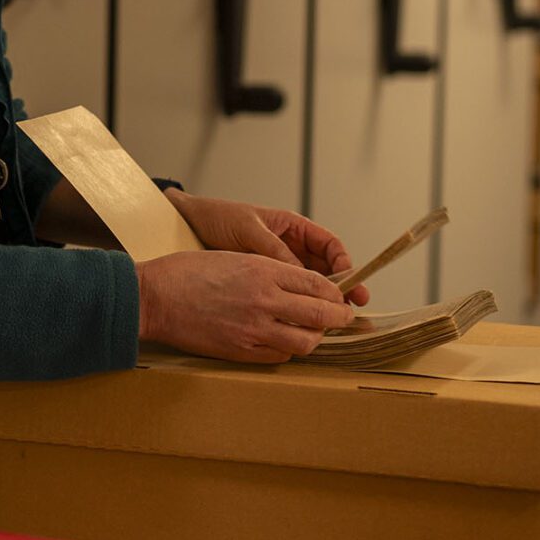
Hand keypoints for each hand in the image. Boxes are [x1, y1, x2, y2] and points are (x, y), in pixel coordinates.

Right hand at [134, 251, 354, 363]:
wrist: (155, 297)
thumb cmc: (187, 272)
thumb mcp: (235, 257)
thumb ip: (270, 270)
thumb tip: (300, 285)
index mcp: (264, 270)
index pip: (318, 284)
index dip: (336, 293)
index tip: (339, 296)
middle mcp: (264, 300)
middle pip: (321, 314)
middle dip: (338, 317)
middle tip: (342, 318)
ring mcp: (253, 329)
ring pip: (305, 341)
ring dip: (315, 337)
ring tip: (313, 332)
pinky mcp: (241, 350)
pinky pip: (279, 356)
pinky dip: (288, 350)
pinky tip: (283, 342)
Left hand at [166, 193, 370, 304]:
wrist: (187, 223)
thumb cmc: (219, 218)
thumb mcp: (249, 231)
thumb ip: (275, 251)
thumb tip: (302, 276)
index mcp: (292, 228)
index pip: (329, 246)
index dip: (344, 264)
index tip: (349, 283)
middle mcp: (290, 247)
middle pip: (324, 270)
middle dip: (340, 289)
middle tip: (351, 309)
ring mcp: (277, 267)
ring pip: (308, 287)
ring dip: (320, 302)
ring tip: (331, 321)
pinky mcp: (264, 283)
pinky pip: (287, 295)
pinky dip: (296, 307)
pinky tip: (300, 321)